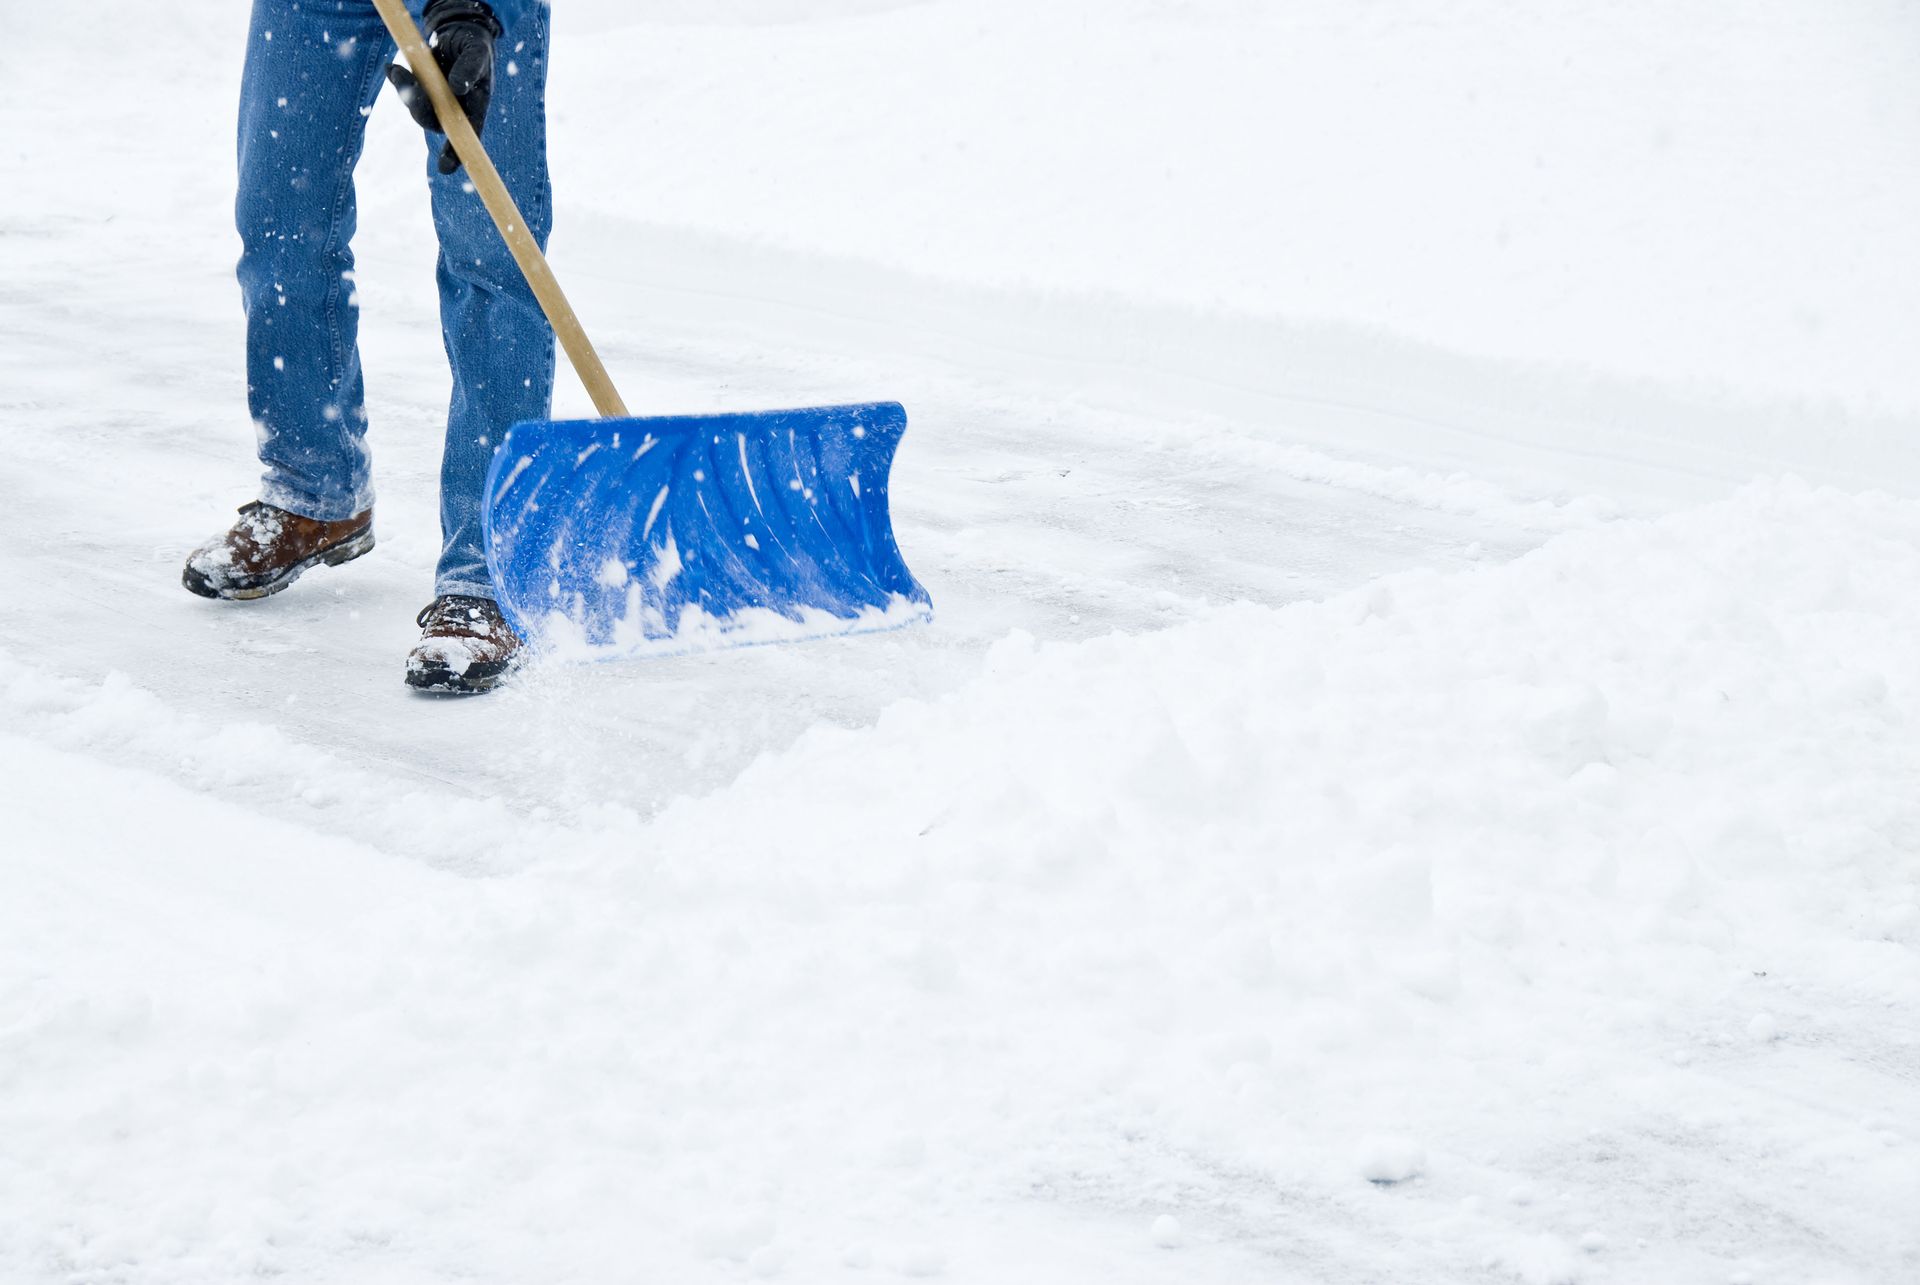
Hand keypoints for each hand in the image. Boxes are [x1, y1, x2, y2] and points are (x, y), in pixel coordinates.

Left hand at [386, 0, 501, 175]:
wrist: (458, 33)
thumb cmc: (474, 45)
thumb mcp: (477, 51)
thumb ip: (470, 68)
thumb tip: (457, 88)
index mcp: (475, 107)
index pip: (468, 136)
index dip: (456, 154)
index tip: (444, 168)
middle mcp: (454, 110)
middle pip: (432, 122)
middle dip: (417, 107)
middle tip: (406, 81)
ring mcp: (436, 101)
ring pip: (416, 107)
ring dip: (404, 90)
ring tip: (396, 70)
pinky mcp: (421, 89)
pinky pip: (406, 91)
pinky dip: (397, 80)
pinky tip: (392, 69)